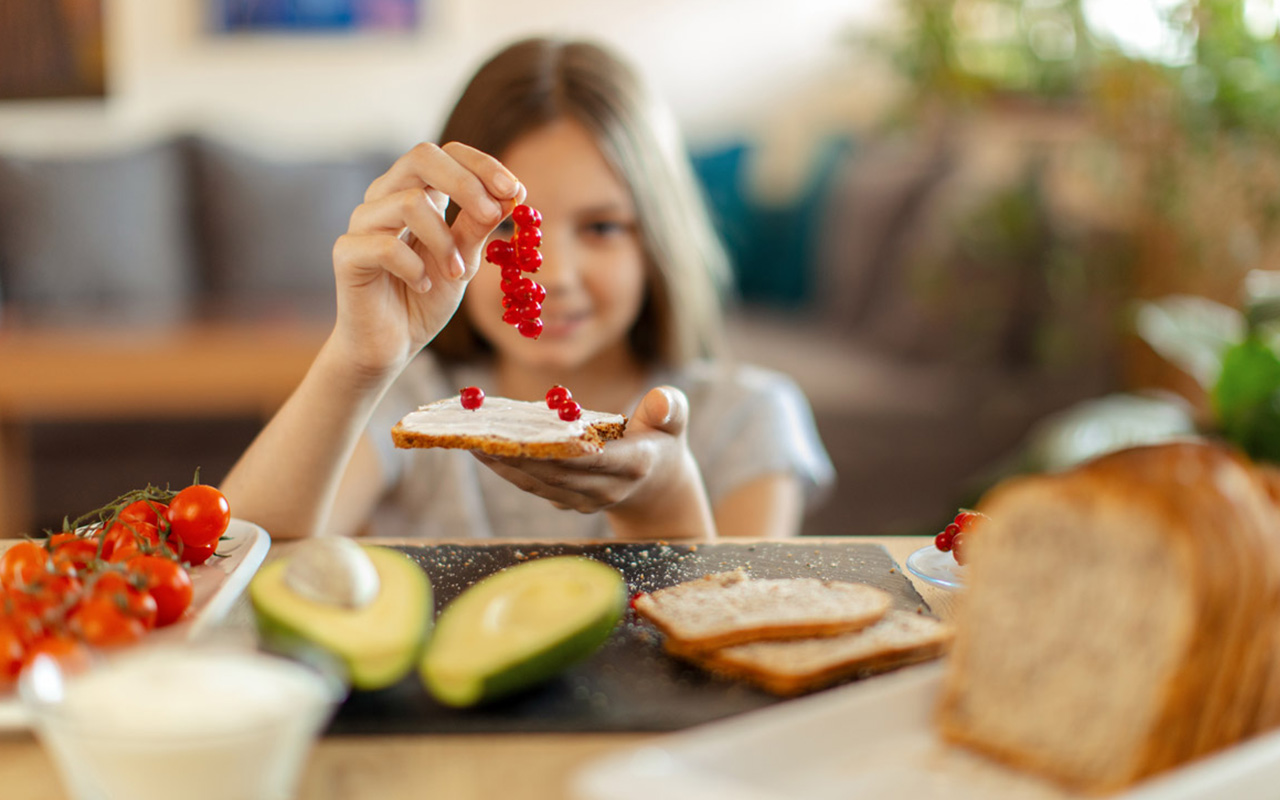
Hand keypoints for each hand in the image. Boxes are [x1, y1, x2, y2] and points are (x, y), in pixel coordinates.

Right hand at [330, 142, 523, 381]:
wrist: (392, 344)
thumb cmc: (426, 297)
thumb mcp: (464, 261)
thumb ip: (479, 227)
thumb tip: (511, 196)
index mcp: (416, 192)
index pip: (447, 154)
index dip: (483, 165)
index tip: (516, 192)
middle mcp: (385, 197)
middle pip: (421, 157)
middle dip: (466, 182)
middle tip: (493, 213)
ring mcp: (363, 222)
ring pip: (409, 203)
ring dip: (444, 241)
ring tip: (455, 272)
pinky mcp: (347, 253)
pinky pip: (386, 247)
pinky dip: (416, 269)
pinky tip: (422, 286)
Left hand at [473, 387, 715, 539]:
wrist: (658, 485)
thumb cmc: (662, 440)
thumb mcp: (674, 421)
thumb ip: (671, 408)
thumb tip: (663, 400)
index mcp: (633, 466)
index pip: (593, 459)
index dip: (559, 450)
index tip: (527, 436)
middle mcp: (606, 489)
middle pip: (556, 473)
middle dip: (518, 456)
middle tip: (484, 434)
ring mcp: (585, 501)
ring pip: (539, 484)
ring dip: (504, 466)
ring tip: (473, 442)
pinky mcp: (567, 502)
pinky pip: (534, 487)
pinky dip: (507, 470)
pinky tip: (484, 452)